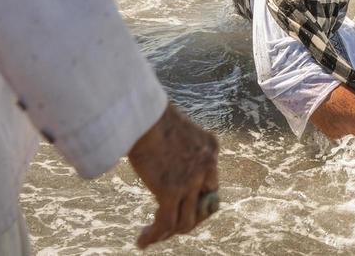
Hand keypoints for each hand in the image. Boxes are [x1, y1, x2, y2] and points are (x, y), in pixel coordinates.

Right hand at [127, 103, 220, 248]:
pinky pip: (166, 223)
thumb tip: (166, 159)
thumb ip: (181, 146)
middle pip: (204, 208)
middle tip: (168, 227)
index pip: (211, 186)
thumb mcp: (176, 128)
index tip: (181, 207)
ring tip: (152, 235)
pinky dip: (155, 235)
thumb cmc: (151, 116)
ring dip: (169, 232)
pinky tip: (142, 240)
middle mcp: (207, 166)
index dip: (197, 202)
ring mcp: (191, 181)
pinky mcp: (171, 191)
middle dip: (186, 220)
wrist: (142, 114)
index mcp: (211, 148)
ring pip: (185, 222)